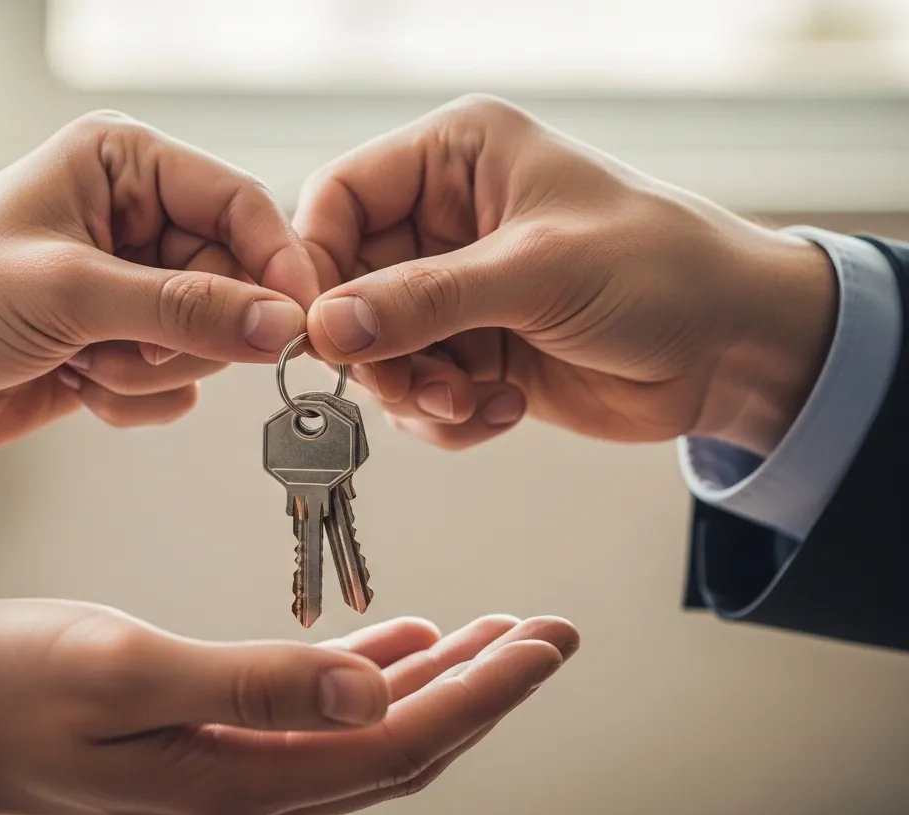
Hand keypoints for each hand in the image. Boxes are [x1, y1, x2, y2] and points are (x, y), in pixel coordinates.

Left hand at [0, 111, 317, 486]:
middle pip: (233, 281)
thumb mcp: (68, 292)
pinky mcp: (116, 347)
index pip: (240, 204)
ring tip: (78, 360)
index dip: (274, 263)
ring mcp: (126, 288)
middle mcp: (133, 220)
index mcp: (122, 164)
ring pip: (208, 341)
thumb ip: (185, 308)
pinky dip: (132, 397)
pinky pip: (175, 385)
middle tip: (123, 344)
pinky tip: (72, 384)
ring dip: (147, 368)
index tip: (295, 324)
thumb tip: (283, 323)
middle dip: (184, 330)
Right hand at [0, 600, 576, 814]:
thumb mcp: (125, 669)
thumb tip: (377, 688)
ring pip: (360, 733)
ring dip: (431, 682)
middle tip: (549, 635)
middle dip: (482, 691)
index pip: (396, 742)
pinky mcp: (196, 751)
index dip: (483, 695)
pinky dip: (360, 677)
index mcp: (233, 783)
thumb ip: (256, 683)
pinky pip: (308, 720)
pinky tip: (392, 643)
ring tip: (494, 634)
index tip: (547, 645)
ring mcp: (219, 779)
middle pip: (395, 746)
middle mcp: (241, 796)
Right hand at [294, 95, 836, 455]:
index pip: (339, 198)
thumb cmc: (663, 270)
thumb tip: (326, 326)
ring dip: (413, 391)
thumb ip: (425, 300)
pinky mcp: (471, 352)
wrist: (734, 350)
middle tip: (413, 384)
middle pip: (347, 286)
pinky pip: (415, 394)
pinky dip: (447, 417)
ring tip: (470, 401)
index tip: (319, 329)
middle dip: (374, 347)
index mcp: (456, 159)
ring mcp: (456, 292)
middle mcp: (446, 221)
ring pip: (376, 350)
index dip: (317, 263)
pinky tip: (501, 410)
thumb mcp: (538, 271)